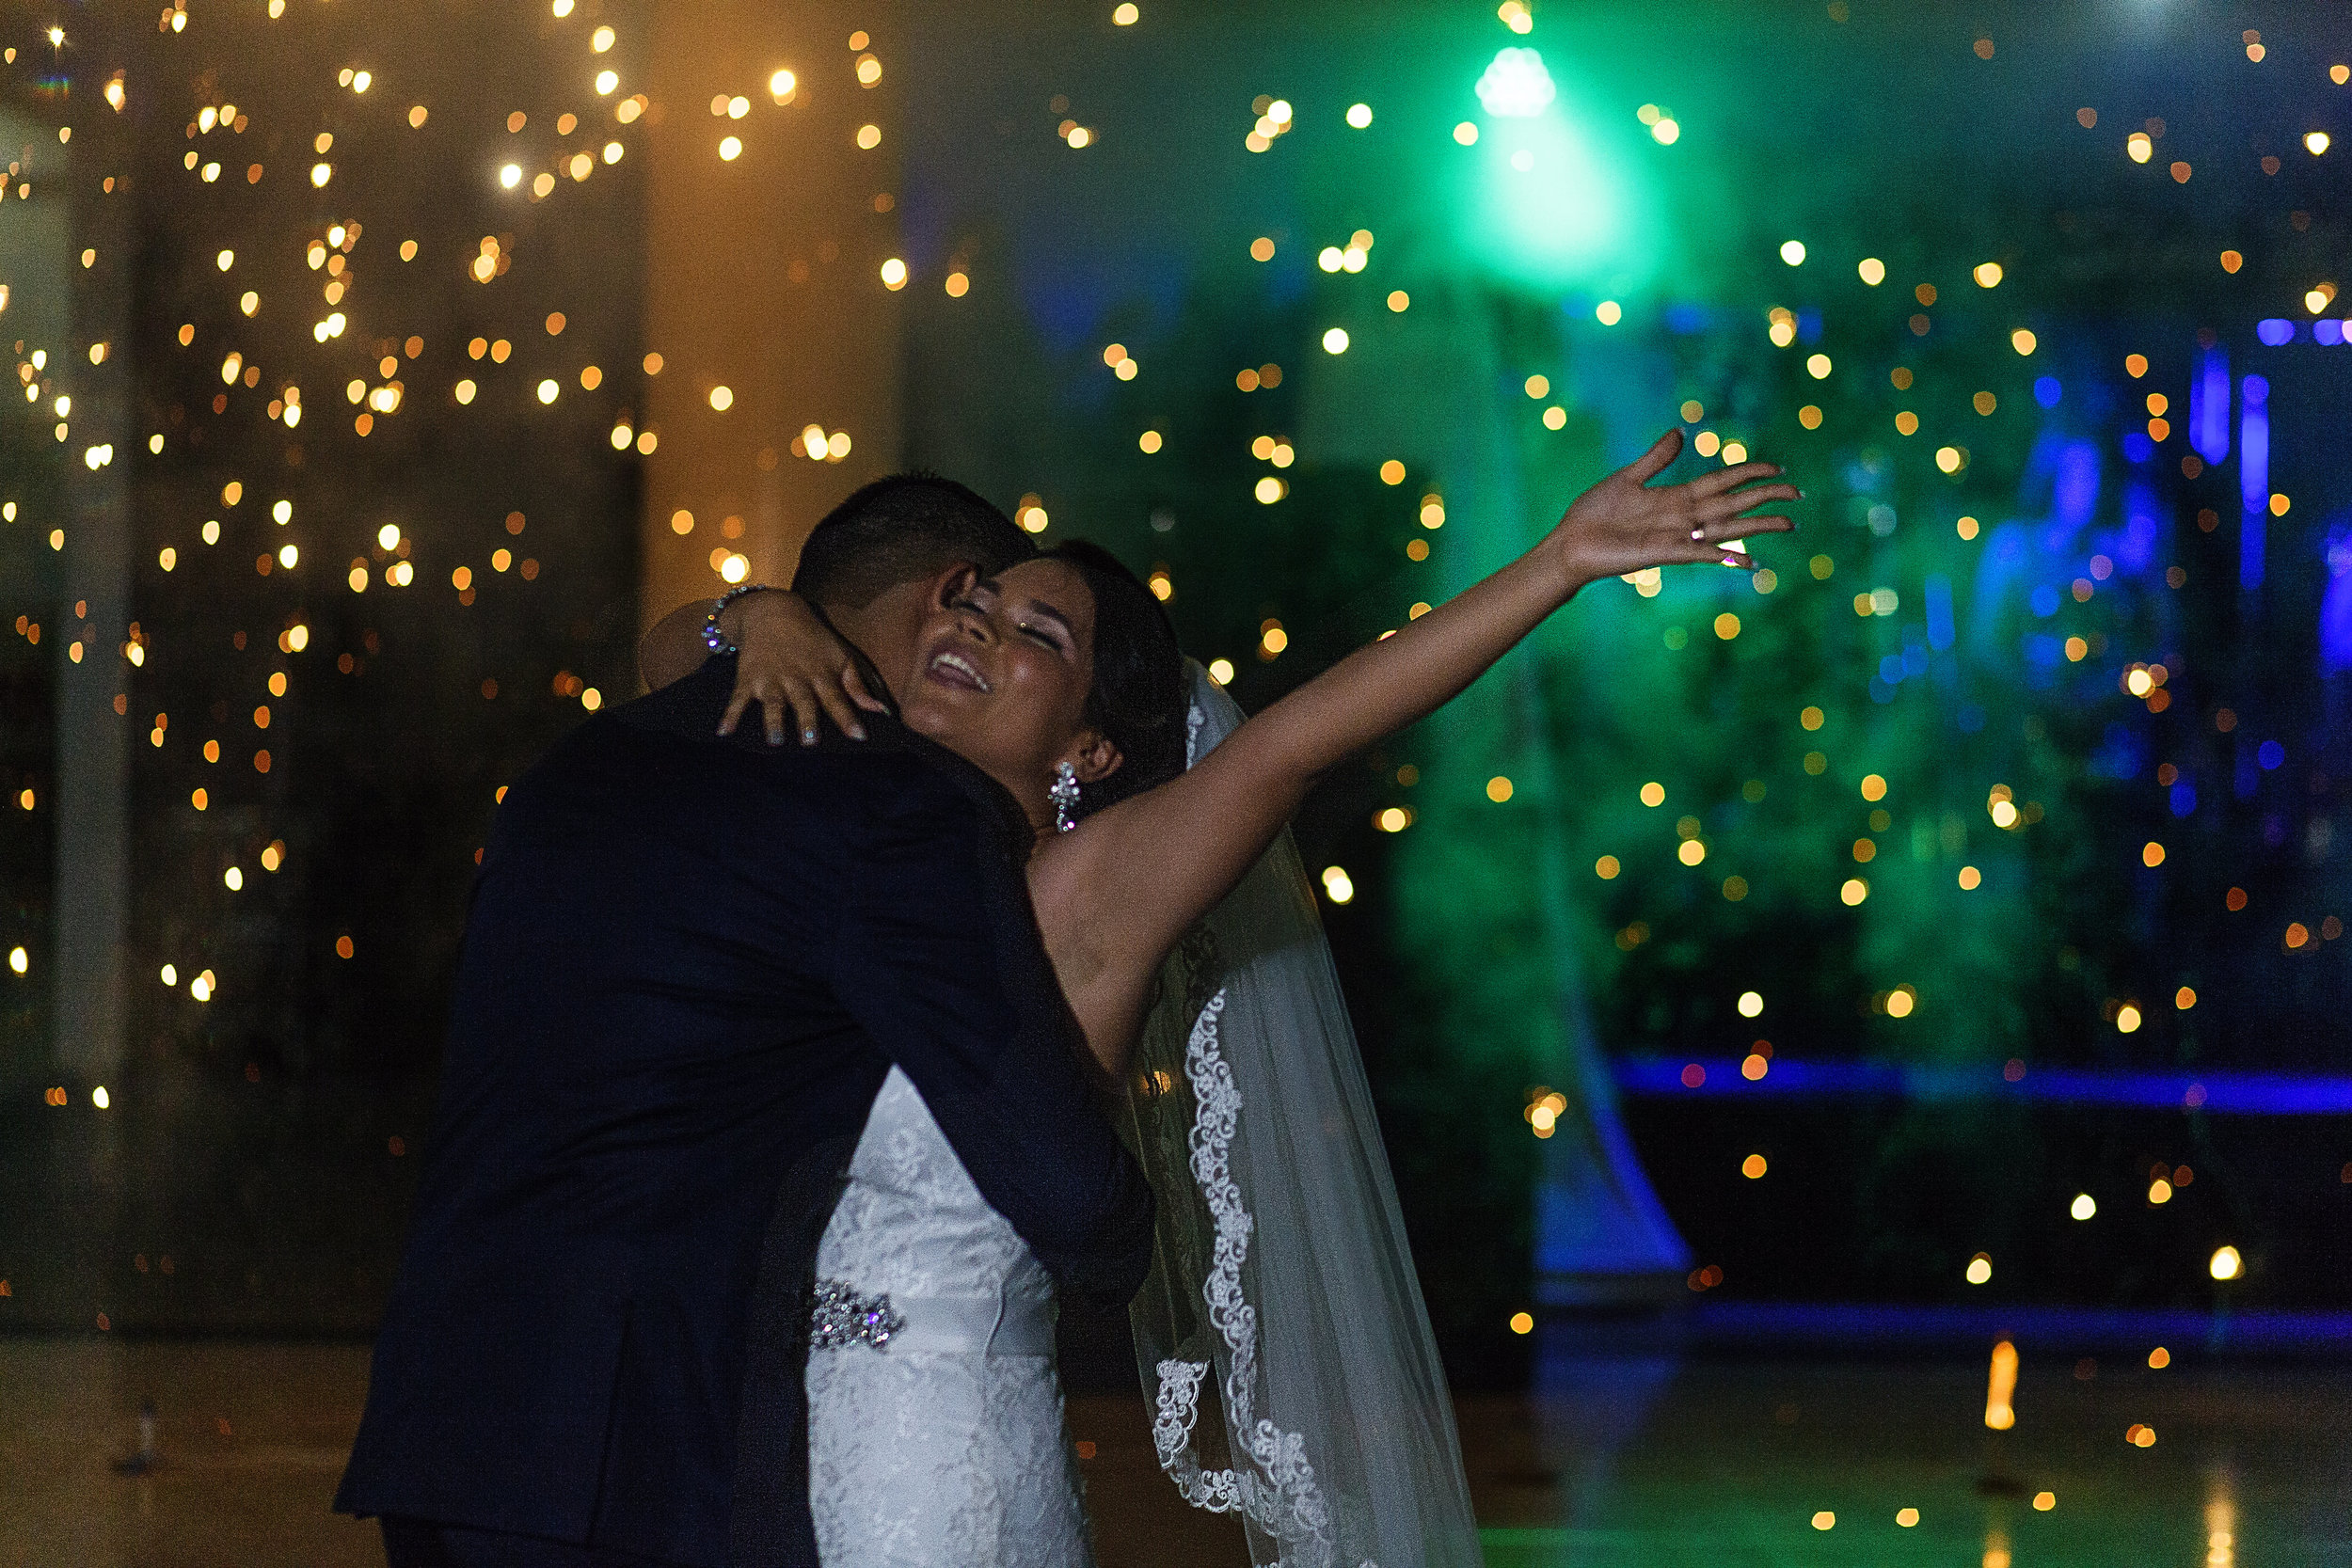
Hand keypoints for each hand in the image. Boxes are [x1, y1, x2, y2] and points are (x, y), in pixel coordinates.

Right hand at [716, 590, 888, 745]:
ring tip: (775, 741)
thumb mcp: (839, 656)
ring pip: (772, 703)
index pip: (838, 699)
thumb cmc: (813, 640)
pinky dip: (729, 715)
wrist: (773, 611)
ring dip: (773, 721)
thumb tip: (880, 711)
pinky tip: (723, 733)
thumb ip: (857, 685)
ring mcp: (770, 679)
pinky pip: (737, 699)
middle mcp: (796, 679)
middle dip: (807, 720)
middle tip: (810, 741)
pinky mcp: (747, 678)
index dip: (848, 717)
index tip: (859, 736)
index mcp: (821, 675)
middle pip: (803, 702)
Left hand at [1546, 429, 1798, 593]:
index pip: (1723, 482)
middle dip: (1766, 498)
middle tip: (1799, 494)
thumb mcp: (1628, 478)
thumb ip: (1657, 459)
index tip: (1778, 467)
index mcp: (1676, 497)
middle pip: (1735, 504)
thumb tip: (1681, 433)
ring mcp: (1677, 536)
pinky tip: (1748, 561)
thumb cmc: (1594, 514)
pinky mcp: (1664, 553)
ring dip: (1757, 526)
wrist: (1569, 543)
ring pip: (1727, 528)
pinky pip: (1701, 554)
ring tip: (1789, 524)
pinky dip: (1724, 557)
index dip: (1750, 473)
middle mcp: (1683, 517)